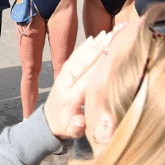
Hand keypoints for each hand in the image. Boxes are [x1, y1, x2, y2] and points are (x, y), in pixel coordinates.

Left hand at [43, 24, 121, 138]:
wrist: (47, 123)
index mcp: (70, 98)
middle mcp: (65, 83)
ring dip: (95, 44)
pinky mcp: (63, 73)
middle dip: (100, 48)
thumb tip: (79, 122)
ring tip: (112, 31)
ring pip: (80, 57)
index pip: (87, 79)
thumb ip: (76, 127)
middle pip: (84, 63)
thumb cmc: (65, 128)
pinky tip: (97, 36)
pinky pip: (74, 56)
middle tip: (117, 34)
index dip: (100, 66)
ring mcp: (63, 76)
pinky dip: (85, 46)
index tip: (114, 54)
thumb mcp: (70, 132)